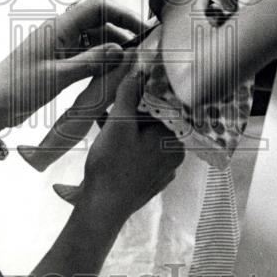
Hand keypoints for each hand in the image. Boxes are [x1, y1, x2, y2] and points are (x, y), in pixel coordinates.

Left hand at [0, 0, 141, 133]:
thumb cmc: (18, 87)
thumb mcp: (57, 77)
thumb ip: (90, 61)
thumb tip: (121, 49)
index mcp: (58, 28)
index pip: (96, 7)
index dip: (121, 13)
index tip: (141, 29)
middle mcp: (60, 32)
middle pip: (97, 23)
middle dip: (120, 33)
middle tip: (140, 53)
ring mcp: (58, 47)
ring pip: (92, 40)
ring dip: (110, 50)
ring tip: (128, 66)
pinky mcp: (56, 63)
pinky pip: (84, 56)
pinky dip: (98, 62)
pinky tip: (110, 75)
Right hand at [75, 69, 184, 219]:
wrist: (102, 209)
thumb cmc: (112, 165)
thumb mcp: (118, 123)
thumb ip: (129, 93)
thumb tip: (137, 68)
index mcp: (173, 139)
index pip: (167, 105)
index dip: (149, 90)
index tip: (135, 80)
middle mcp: (175, 154)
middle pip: (157, 121)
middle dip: (135, 109)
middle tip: (115, 101)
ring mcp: (164, 169)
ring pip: (148, 137)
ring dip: (129, 125)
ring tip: (105, 118)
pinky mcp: (152, 179)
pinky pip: (144, 153)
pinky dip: (129, 142)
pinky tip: (108, 137)